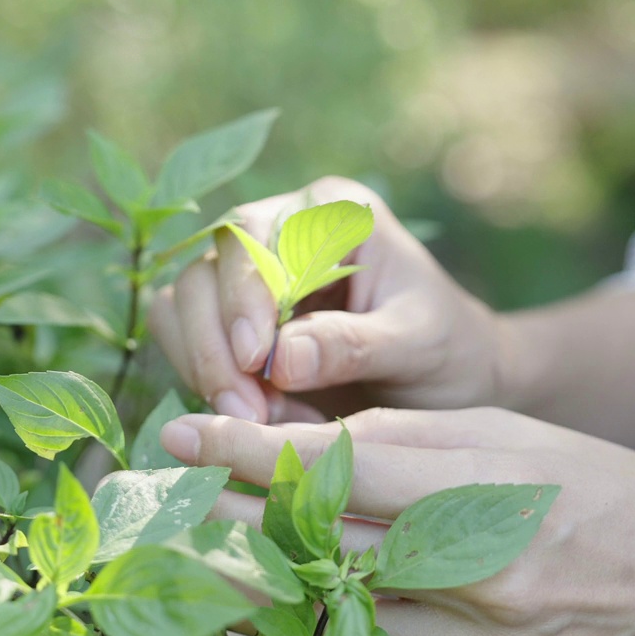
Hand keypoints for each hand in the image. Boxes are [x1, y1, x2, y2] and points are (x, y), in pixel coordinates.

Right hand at [148, 176, 504, 424]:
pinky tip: (256, 421)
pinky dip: (206, 385)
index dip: (243, 295)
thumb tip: (281, 359)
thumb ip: (354, 344)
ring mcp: (246, 279)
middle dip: (216, 347)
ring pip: (182, 308)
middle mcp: (276, 232)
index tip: (256, 361)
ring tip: (257, 422)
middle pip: (205, 272)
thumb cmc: (449, 351)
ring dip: (205, 369)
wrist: (452, 383)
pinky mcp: (229, 324)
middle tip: (247, 413)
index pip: (253, 235)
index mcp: (329, 213)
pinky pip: (185, 345)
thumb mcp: (418, 344)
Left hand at [159, 407, 634, 635]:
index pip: (334, 471)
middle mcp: (480, 582)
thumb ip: (398, 443)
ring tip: (204, 560)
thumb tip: (293, 448)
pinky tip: (292, 613)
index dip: (244, 452)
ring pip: (335, 621)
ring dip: (263, 589)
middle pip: (316, 553)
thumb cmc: (593, 489)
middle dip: (227, 526)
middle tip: (165, 504)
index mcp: (486, 494)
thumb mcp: (503, 435)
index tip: (178, 435)